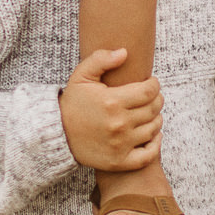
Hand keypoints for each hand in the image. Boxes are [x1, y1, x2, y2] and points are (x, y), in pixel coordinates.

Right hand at [59, 49, 163, 170]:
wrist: (57, 134)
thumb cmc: (72, 103)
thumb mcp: (81, 76)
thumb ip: (101, 59)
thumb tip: (124, 52)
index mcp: (112, 102)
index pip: (149, 91)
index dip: (154, 84)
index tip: (151, 83)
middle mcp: (119, 124)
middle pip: (154, 109)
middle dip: (157, 99)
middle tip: (151, 97)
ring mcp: (120, 145)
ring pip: (153, 129)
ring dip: (156, 118)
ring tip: (149, 113)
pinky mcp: (118, 161)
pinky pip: (147, 156)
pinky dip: (156, 145)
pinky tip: (154, 135)